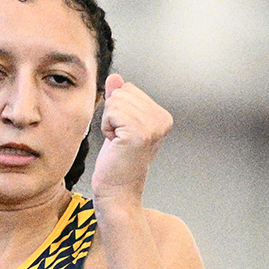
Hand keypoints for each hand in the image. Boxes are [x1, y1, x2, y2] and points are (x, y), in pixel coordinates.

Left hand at [90, 74, 172, 203]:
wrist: (117, 192)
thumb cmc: (117, 163)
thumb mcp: (119, 125)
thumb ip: (119, 99)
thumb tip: (115, 77)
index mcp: (162, 116)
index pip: (129, 89)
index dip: (118, 110)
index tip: (124, 134)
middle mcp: (162, 119)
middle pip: (122, 92)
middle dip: (112, 115)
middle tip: (119, 140)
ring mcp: (152, 125)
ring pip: (115, 101)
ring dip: (109, 122)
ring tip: (118, 143)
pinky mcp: (138, 132)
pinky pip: (111, 112)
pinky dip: (106, 128)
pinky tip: (116, 144)